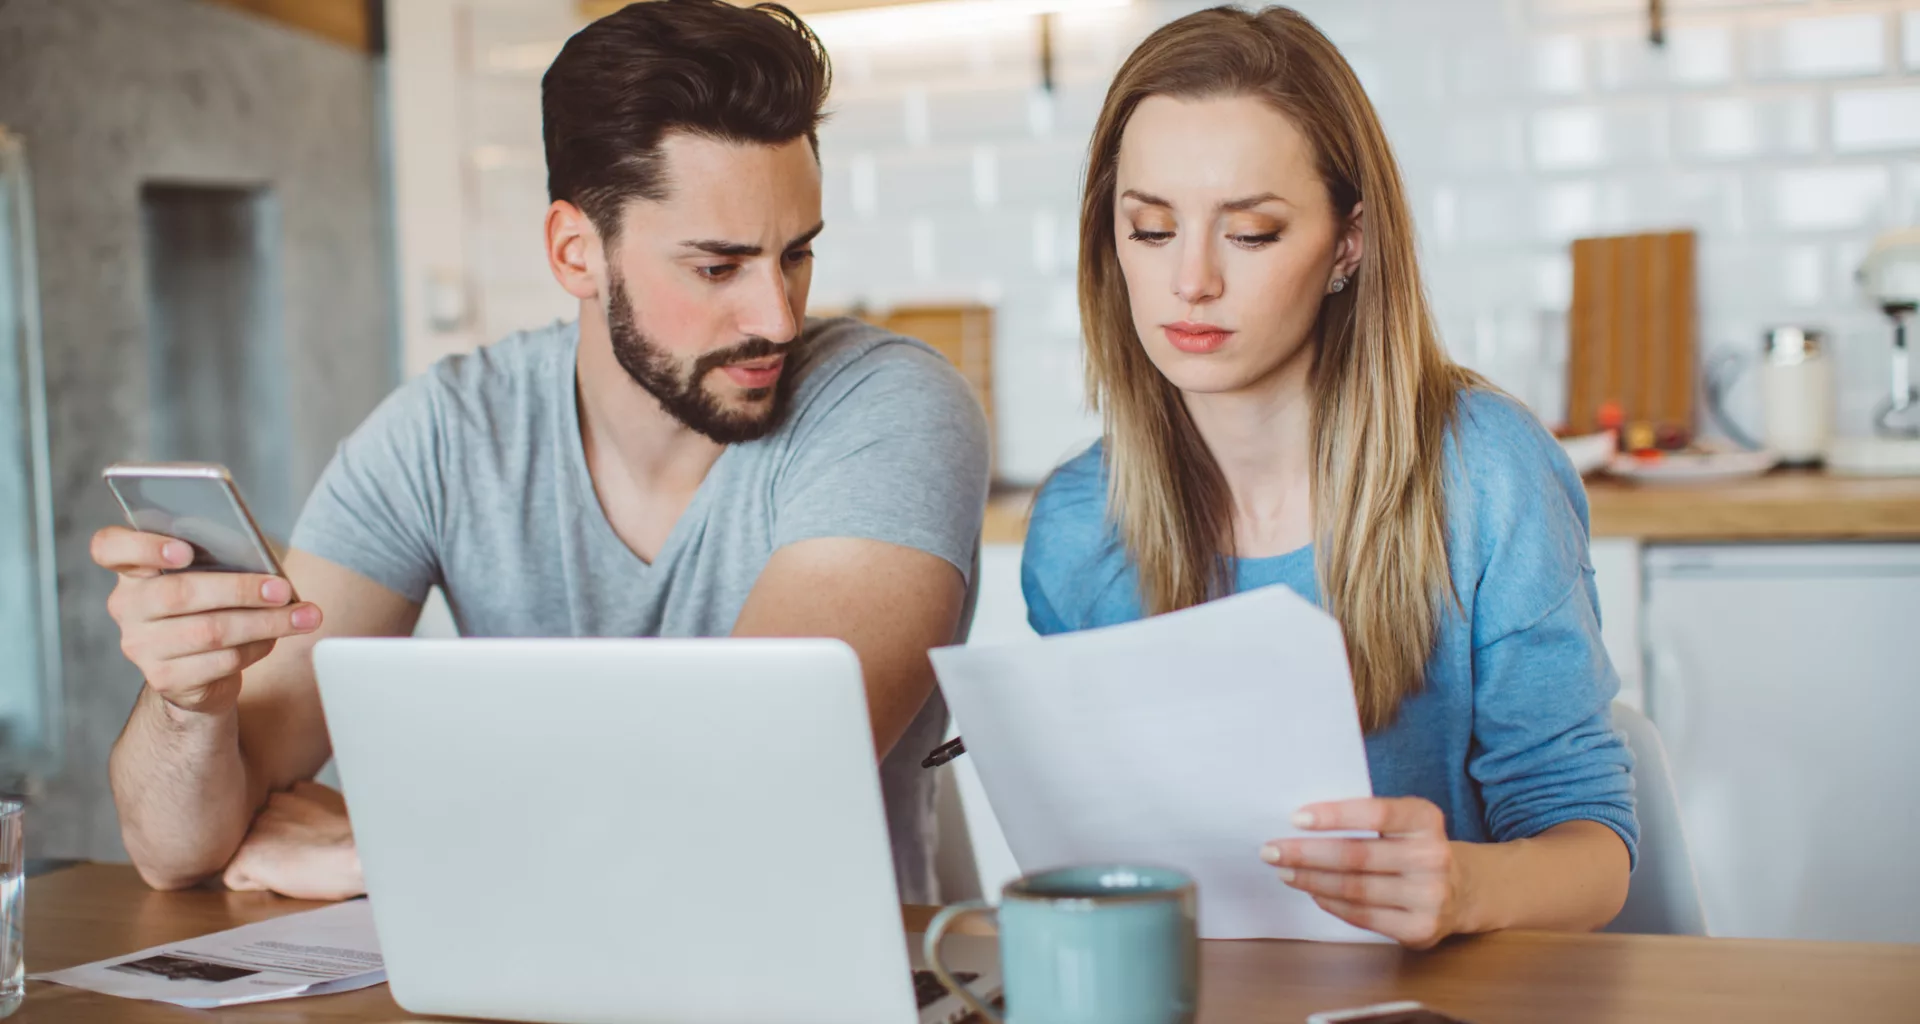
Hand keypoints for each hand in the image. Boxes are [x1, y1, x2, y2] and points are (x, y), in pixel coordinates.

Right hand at [95, 526, 321, 715]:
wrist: (199, 670)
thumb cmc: (211, 605)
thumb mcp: (211, 574)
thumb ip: (221, 557)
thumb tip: (262, 560)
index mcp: (133, 570)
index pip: (109, 548)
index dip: (141, 546)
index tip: (183, 550)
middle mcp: (127, 607)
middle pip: (177, 594)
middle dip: (239, 590)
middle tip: (282, 589)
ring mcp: (141, 646)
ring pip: (208, 631)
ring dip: (264, 622)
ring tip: (304, 616)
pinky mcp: (164, 678)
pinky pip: (219, 661)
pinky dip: (256, 648)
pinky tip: (275, 638)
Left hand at [223, 782, 363, 900]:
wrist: (363, 854)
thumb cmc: (362, 843)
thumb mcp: (338, 813)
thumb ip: (314, 813)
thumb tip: (309, 831)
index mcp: (295, 790)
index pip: (275, 818)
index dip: (290, 840)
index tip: (313, 847)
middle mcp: (271, 801)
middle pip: (258, 836)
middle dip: (274, 851)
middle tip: (307, 860)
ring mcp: (256, 826)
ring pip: (246, 855)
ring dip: (265, 866)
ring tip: (299, 870)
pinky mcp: (247, 853)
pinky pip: (236, 878)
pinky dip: (256, 884)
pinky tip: (285, 880)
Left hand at [1261, 797, 1463, 948]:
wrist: (1465, 890)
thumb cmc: (1414, 848)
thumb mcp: (1404, 822)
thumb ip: (1366, 818)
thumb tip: (1302, 823)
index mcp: (1426, 819)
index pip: (1376, 813)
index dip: (1335, 815)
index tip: (1296, 818)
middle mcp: (1433, 857)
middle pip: (1357, 855)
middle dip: (1307, 853)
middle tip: (1272, 850)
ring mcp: (1430, 897)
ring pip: (1355, 889)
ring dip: (1312, 880)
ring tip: (1284, 871)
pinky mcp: (1421, 929)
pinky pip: (1363, 916)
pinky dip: (1332, 904)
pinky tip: (1313, 892)